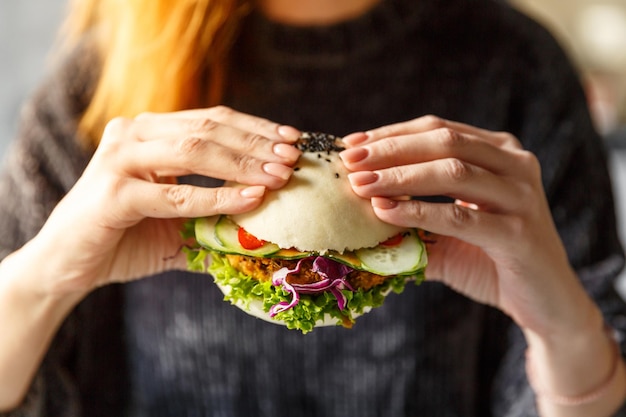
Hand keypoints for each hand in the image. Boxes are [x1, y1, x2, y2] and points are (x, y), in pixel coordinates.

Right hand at [29, 106, 300, 294]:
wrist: (67, 265)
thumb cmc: (125, 238)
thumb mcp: (178, 217)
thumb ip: (214, 209)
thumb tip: (270, 215)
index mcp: (150, 131)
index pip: (213, 120)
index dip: (257, 128)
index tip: (294, 141)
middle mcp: (133, 134)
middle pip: (209, 128)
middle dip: (257, 143)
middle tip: (294, 158)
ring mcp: (119, 159)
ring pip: (194, 150)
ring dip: (243, 163)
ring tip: (280, 176)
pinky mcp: (113, 192)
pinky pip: (176, 193)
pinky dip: (217, 196)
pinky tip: (252, 199)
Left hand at [339, 115, 595, 335]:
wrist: (543, 303)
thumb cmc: (490, 260)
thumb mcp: (447, 229)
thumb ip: (412, 214)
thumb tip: (356, 202)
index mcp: (498, 152)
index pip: (437, 129)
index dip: (391, 134)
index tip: (350, 144)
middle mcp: (515, 164)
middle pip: (443, 141)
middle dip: (390, 149)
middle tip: (349, 161)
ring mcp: (522, 195)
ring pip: (452, 171)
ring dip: (399, 176)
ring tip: (360, 185)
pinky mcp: (519, 232)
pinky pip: (460, 216)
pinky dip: (419, 212)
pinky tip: (385, 212)